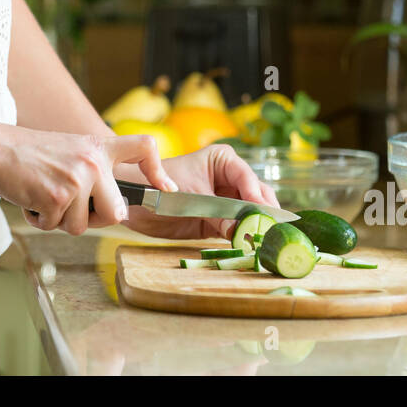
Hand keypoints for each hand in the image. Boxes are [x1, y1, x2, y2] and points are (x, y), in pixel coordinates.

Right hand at [0, 124, 177, 235]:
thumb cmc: (28, 153)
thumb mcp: (71, 149)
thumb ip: (93, 169)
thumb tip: (113, 206)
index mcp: (98, 148)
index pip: (144, 148)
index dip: (159, 171)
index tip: (165, 189)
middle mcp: (93, 162)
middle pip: (116, 213)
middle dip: (93, 219)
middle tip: (69, 206)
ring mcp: (77, 179)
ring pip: (81, 227)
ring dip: (59, 220)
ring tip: (43, 196)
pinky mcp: (57, 197)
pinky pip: (55, 226)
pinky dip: (40, 220)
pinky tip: (31, 198)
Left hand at [121, 143, 280, 239]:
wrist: (136, 202)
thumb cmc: (158, 188)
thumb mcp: (189, 199)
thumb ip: (216, 215)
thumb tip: (240, 231)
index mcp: (223, 161)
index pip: (246, 177)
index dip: (255, 195)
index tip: (263, 212)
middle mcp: (230, 178)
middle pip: (256, 194)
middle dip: (263, 212)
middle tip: (270, 230)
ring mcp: (227, 200)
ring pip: (252, 212)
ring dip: (257, 225)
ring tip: (264, 239)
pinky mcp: (221, 220)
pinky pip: (238, 228)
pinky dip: (245, 236)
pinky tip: (253, 245)